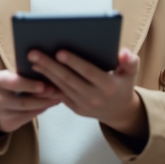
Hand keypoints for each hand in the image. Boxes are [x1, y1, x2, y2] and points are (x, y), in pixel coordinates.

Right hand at [0, 69, 61, 133]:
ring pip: (28, 110)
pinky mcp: (8, 124)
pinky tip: (50, 104)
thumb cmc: (12, 84)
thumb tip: (51, 71)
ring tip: (58, 97)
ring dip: (45, 103)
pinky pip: (28, 117)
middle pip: (22, 100)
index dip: (29, 85)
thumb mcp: (14, 75)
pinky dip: (42, 109)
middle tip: (57, 92)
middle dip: (42, 97)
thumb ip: (28, 74)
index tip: (44, 85)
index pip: (13, 82)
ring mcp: (1, 113)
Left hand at [29, 48, 147, 136]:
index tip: (59, 52)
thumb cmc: (122, 84)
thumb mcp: (131, 73)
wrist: (119, 111)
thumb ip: (130, 61)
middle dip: (50, 65)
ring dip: (45, 73)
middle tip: (34, 53)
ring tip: (33, 60)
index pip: (88, 72)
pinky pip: (59, 95)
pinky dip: (48, 83)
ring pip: (61, 86)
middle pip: (69, 79)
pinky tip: (38, 72)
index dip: (74, 62)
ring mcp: (83, 105)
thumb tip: (123, 53)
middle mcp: (94, 97)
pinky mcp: (75, 109)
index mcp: (108, 86)